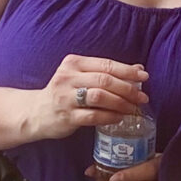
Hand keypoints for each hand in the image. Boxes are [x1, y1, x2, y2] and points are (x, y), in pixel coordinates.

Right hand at [31, 54, 147, 141]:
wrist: (36, 112)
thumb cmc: (65, 92)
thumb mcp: (82, 76)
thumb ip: (106, 72)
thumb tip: (139, 69)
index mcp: (73, 63)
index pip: (106, 64)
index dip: (127, 71)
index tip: (144, 77)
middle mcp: (68, 78)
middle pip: (104, 80)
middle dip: (127, 89)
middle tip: (142, 97)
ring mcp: (65, 97)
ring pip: (99, 97)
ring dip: (121, 103)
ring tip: (132, 108)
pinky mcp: (66, 116)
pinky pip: (93, 116)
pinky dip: (110, 116)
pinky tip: (119, 118)